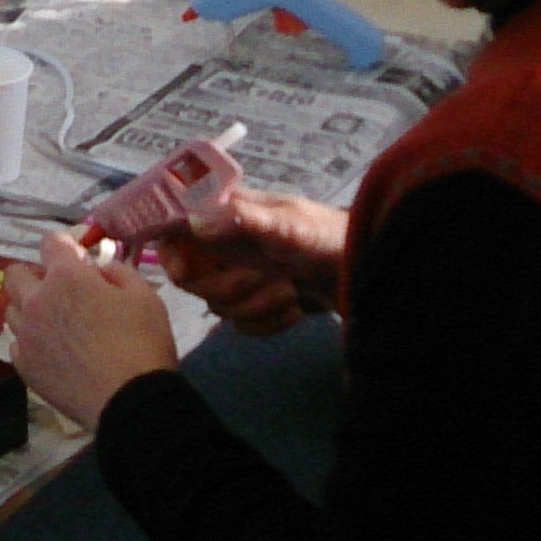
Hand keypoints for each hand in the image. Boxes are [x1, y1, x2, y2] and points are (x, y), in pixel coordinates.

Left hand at [3, 235, 183, 427]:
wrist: (131, 402)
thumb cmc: (142, 344)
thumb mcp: (145, 296)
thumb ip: (118, 272)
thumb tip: (99, 269)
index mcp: (66, 277)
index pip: (50, 242)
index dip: (65, 246)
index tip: (78, 258)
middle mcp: (36, 301)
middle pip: (15, 274)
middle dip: (35, 274)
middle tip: (60, 290)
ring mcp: (26, 335)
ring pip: (12, 309)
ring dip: (29, 308)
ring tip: (56, 323)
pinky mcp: (24, 366)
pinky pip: (17, 343)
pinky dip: (30, 341)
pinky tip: (52, 351)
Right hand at [152, 189, 350, 336]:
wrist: (368, 270)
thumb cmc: (327, 238)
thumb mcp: (288, 224)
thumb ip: (241, 220)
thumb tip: (192, 221)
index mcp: (224, 216)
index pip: (173, 231)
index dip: (172, 255)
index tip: (189, 273)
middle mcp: (226, 245)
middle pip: (193, 279)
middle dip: (229, 288)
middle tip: (264, 279)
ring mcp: (241, 276)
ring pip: (219, 306)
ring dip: (256, 306)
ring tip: (290, 293)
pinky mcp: (258, 304)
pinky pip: (242, 325)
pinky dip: (269, 323)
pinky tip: (294, 310)